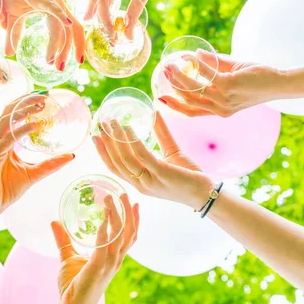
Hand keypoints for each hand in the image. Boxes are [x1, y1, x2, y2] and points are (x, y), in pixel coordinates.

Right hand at [0, 0, 84, 69]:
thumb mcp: (13, 16)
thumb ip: (13, 34)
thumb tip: (9, 53)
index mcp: (55, 12)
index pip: (67, 34)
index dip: (67, 50)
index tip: (59, 66)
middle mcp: (58, 6)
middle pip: (73, 32)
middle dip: (71, 51)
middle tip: (62, 68)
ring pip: (64, 25)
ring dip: (62, 44)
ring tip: (56, 60)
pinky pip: (53, 7)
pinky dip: (60, 16)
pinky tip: (66, 25)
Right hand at [0, 95, 74, 223]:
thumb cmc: (6, 190)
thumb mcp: (34, 174)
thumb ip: (50, 164)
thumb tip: (71, 156)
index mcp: (2, 140)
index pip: (13, 114)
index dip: (26, 103)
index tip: (45, 97)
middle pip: (7, 112)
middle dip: (25, 101)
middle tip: (44, 96)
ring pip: (5, 122)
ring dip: (23, 111)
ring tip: (40, 105)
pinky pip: (6, 141)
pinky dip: (20, 131)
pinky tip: (34, 125)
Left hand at [49, 194, 138, 303]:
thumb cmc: (73, 285)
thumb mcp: (68, 257)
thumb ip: (63, 240)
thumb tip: (53, 221)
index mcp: (112, 257)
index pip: (130, 236)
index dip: (134, 220)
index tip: (135, 203)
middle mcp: (115, 260)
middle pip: (129, 233)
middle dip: (128, 212)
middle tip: (123, 194)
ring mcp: (109, 264)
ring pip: (120, 236)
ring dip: (118, 216)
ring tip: (113, 199)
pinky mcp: (98, 268)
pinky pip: (105, 247)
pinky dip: (105, 231)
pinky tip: (103, 218)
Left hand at [85, 0, 171, 38]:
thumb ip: (131, 15)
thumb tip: (129, 36)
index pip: (108, 6)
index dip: (110, 23)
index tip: (113, 38)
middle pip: (101, 4)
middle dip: (104, 23)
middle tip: (109, 39)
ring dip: (99, 16)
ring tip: (104, 31)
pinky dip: (92, 2)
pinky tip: (90, 15)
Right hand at [92, 111, 212, 208]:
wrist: (207, 193)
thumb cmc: (189, 175)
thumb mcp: (171, 152)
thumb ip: (161, 134)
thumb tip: (155, 111)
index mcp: (140, 182)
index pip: (115, 168)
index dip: (104, 152)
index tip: (96, 136)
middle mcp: (141, 184)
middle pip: (116, 163)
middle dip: (106, 143)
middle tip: (101, 124)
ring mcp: (150, 181)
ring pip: (125, 159)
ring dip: (116, 140)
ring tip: (112, 122)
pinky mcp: (161, 174)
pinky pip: (142, 155)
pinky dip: (132, 141)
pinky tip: (128, 128)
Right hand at [160, 50, 282, 117]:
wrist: (280, 83)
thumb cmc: (258, 79)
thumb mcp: (232, 75)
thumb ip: (214, 66)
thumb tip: (196, 54)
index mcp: (220, 110)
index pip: (191, 112)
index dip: (174, 106)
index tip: (161, 98)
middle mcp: (221, 109)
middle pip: (188, 102)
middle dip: (173, 88)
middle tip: (163, 74)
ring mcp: (224, 99)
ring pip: (194, 90)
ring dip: (180, 77)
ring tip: (170, 66)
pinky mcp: (229, 86)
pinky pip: (207, 74)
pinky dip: (197, 64)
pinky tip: (191, 56)